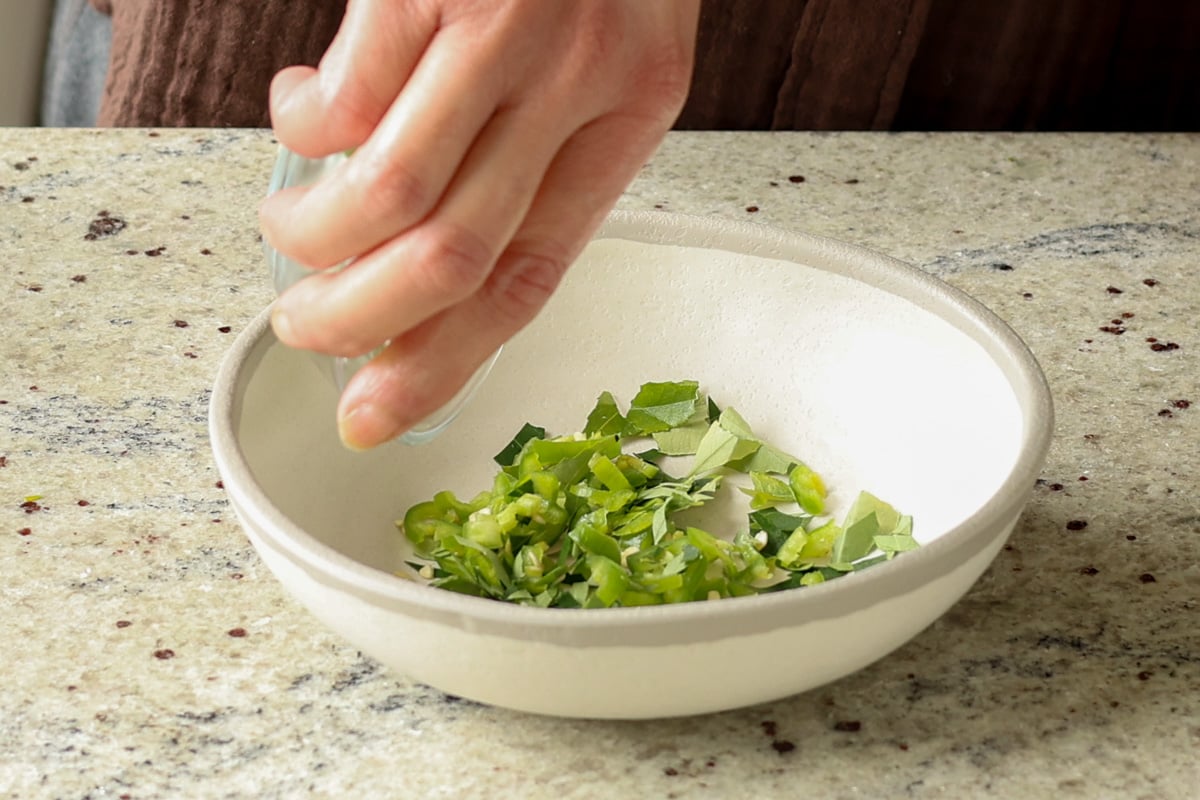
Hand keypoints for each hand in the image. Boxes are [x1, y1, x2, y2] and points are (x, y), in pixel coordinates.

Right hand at [260, 0, 698, 448]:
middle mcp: (575, 84)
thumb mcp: (608, 53)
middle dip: (354, 322)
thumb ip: (537, 150)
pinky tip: (300, 109)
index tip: (375, 414)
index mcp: (631, 119)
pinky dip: (300, 124)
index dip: (444, 362)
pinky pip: (342, 98)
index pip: (532, 277)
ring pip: (384, 195)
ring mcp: (504, 31)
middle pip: (448, 258)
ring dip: (309, 236)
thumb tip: (425, 255)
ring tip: (286, 228)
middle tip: (302, 330)